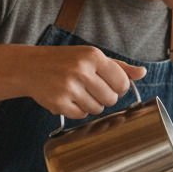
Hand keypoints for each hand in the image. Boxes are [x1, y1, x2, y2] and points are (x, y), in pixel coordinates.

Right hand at [25, 46, 146, 119]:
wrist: (30, 67)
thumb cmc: (65, 61)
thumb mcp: (91, 57)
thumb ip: (118, 66)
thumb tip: (142, 73)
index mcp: (92, 56)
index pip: (122, 82)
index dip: (119, 88)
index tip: (110, 85)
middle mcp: (81, 70)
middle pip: (111, 99)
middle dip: (105, 98)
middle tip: (92, 89)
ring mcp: (69, 87)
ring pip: (97, 109)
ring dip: (91, 104)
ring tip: (79, 92)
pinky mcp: (59, 102)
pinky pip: (81, 115)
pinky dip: (78, 110)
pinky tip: (69, 98)